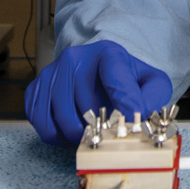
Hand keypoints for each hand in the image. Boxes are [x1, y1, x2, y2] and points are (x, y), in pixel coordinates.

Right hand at [25, 40, 172, 144]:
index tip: (132, 122)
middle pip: (88, 107)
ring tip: (90, 130)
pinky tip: (69, 129)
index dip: (126, 102)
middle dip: (101, 127)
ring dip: (78, 134)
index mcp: (107, 53)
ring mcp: (51, 73)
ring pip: (63, 118)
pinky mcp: (35, 89)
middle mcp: (75, 58)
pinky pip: (43, 124)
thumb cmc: (124, 80)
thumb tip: (140, 114)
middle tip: (110, 136)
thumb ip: (154, 94)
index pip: (117, 79)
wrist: (94, 72)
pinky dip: (57, 135)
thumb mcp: (149, 81)